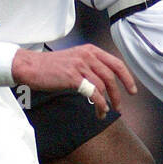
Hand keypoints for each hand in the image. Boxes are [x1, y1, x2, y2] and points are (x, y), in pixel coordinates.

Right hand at [13, 43, 136, 119]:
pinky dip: (99, 104)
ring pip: (103, 86)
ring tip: (105, 113)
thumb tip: (104, 82)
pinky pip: (93, 93)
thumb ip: (89, 65)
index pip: (116, 63)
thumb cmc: (50, 66)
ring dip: (108, 102)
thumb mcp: (73, 59)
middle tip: (120, 107)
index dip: (127, 78)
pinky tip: (99, 111)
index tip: (132, 90)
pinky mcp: (73, 77)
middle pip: (112, 76)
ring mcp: (80, 65)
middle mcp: (87, 55)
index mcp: (90, 50)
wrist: (30, 66)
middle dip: (119, 94)